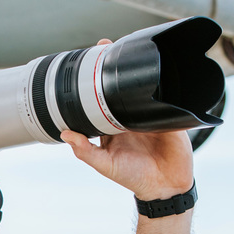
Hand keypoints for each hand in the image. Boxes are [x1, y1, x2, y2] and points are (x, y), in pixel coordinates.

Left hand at [61, 39, 194, 200]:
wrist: (165, 187)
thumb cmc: (134, 177)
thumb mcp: (105, 165)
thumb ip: (85, 151)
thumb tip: (65, 134)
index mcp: (112, 126)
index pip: (99, 100)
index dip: (92, 84)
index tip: (84, 65)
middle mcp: (129, 117)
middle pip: (119, 88)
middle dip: (113, 67)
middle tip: (104, 46)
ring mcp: (149, 115)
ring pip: (141, 88)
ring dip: (136, 70)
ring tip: (126, 49)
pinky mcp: (169, 117)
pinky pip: (164, 97)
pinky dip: (161, 84)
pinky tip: (156, 70)